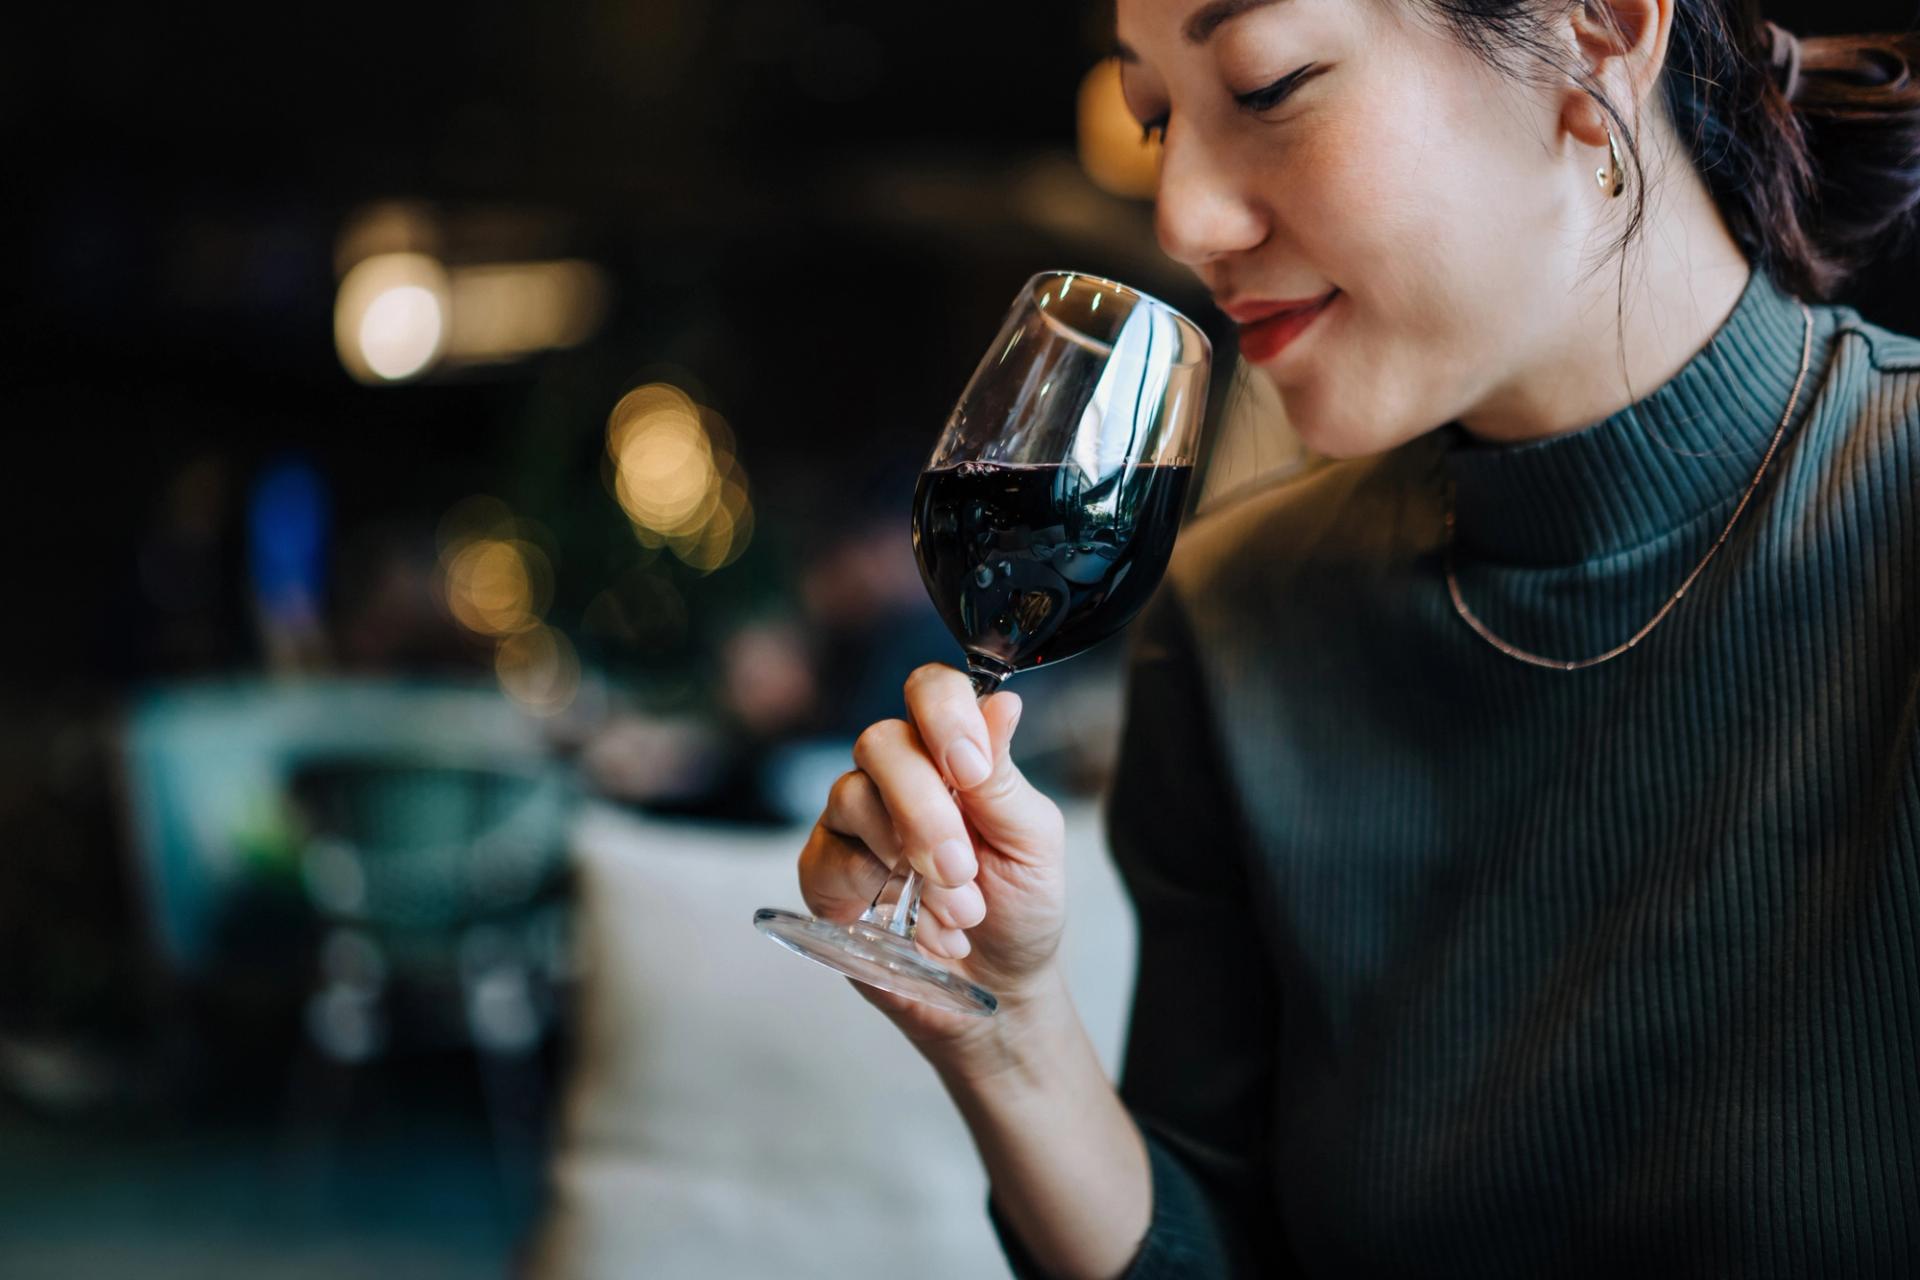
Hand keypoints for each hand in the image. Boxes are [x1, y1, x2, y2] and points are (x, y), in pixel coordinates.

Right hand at [797, 663, 1067, 1052]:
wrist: (999, 992)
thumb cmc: (1022, 908)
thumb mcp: (1032, 843)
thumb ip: (1004, 777)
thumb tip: (1004, 702)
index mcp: (955, 755)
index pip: (930, 691)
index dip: (942, 715)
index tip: (968, 770)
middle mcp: (899, 777)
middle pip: (881, 742)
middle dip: (925, 810)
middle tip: (961, 870)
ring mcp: (857, 824)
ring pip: (850, 796)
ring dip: (907, 860)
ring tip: (956, 915)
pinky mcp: (828, 874)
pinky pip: (823, 858)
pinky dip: (868, 894)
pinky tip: (909, 925)